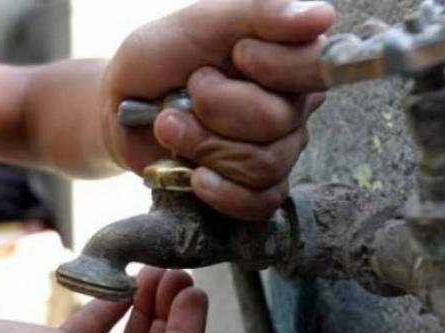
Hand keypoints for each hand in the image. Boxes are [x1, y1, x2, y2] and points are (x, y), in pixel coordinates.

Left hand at [102, 0, 334, 219]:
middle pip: (277, 122)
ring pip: (264, 164)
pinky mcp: (257, 189)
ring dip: (204, 145)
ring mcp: (278, 151)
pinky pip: (261, 203)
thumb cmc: (161, 59)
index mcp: (288, 61)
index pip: (315, 68)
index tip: (236, 55)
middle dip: (216, 108)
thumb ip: (260, 13)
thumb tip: (322, 17)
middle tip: (187, 94)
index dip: (272, 67)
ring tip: (172, 127)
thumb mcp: (202, 21)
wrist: (121, 109)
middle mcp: (291, 108)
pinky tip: (196, 176)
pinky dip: (222, 192)